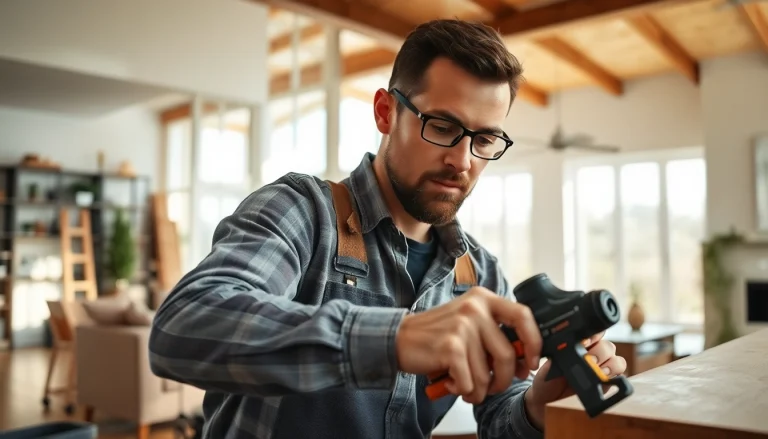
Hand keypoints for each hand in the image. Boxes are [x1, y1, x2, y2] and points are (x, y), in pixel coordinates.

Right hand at [395, 286, 541, 403]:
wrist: (400, 338)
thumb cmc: (438, 335)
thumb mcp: (469, 322)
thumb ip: (495, 333)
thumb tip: (526, 359)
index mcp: (483, 298)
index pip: (523, 315)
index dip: (534, 342)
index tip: (532, 362)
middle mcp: (474, 308)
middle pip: (508, 354)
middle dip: (504, 380)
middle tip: (494, 387)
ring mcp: (462, 326)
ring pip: (487, 375)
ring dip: (479, 390)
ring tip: (466, 387)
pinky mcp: (451, 347)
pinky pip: (470, 382)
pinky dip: (462, 390)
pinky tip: (451, 383)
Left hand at [523, 332, 627, 428]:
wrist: (548, 393)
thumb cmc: (550, 373)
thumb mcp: (553, 360)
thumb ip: (564, 353)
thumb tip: (572, 349)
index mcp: (583, 342)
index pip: (597, 332)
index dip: (594, 336)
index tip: (585, 343)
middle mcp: (596, 352)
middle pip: (609, 346)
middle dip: (600, 353)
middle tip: (588, 361)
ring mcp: (604, 367)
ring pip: (618, 360)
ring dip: (610, 366)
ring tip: (598, 372)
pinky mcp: (607, 382)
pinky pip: (619, 377)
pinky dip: (615, 378)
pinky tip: (604, 380)